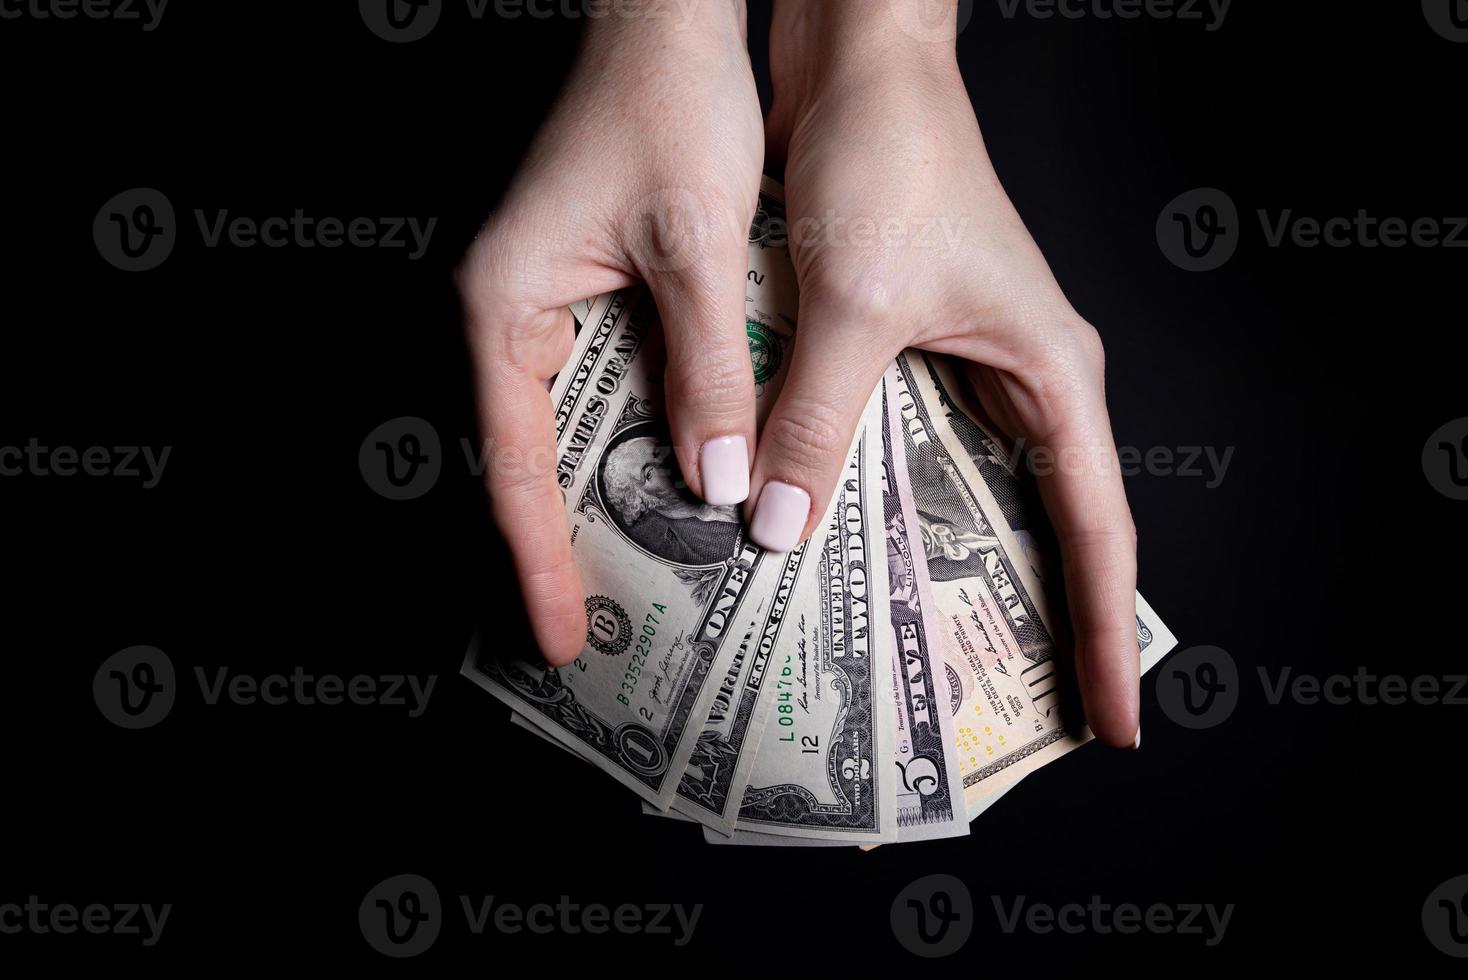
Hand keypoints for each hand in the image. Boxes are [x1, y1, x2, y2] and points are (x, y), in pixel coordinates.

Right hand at [457, 1, 762, 665]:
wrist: (668, 21)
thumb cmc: (667, 103)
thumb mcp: (701, 248)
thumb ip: (709, 369)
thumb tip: (722, 480)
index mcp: (505, 302)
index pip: (517, 462)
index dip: (540, 556)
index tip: (562, 632)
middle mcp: (507, 309)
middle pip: (530, 456)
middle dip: (567, 542)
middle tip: (607, 630)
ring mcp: (541, 300)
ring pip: (569, 427)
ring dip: (603, 496)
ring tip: (640, 580)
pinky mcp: (583, 289)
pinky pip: (603, 385)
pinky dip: (636, 436)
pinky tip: (675, 482)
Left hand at [757, 0, 1138, 745]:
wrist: (858, 64)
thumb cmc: (893, 156)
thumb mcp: (851, 308)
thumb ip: (816, 420)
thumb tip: (778, 524)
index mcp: (1053, 373)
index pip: (1096, 531)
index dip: (1105, 631)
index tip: (1113, 718)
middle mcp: (1020, 377)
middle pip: (1040, 525)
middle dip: (1029, 615)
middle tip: (1006, 711)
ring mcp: (962, 365)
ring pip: (959, 492)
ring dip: (936, 560)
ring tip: (910, 651)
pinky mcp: (901, 347)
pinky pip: (892, 446)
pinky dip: (865, 495)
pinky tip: (827, 546)